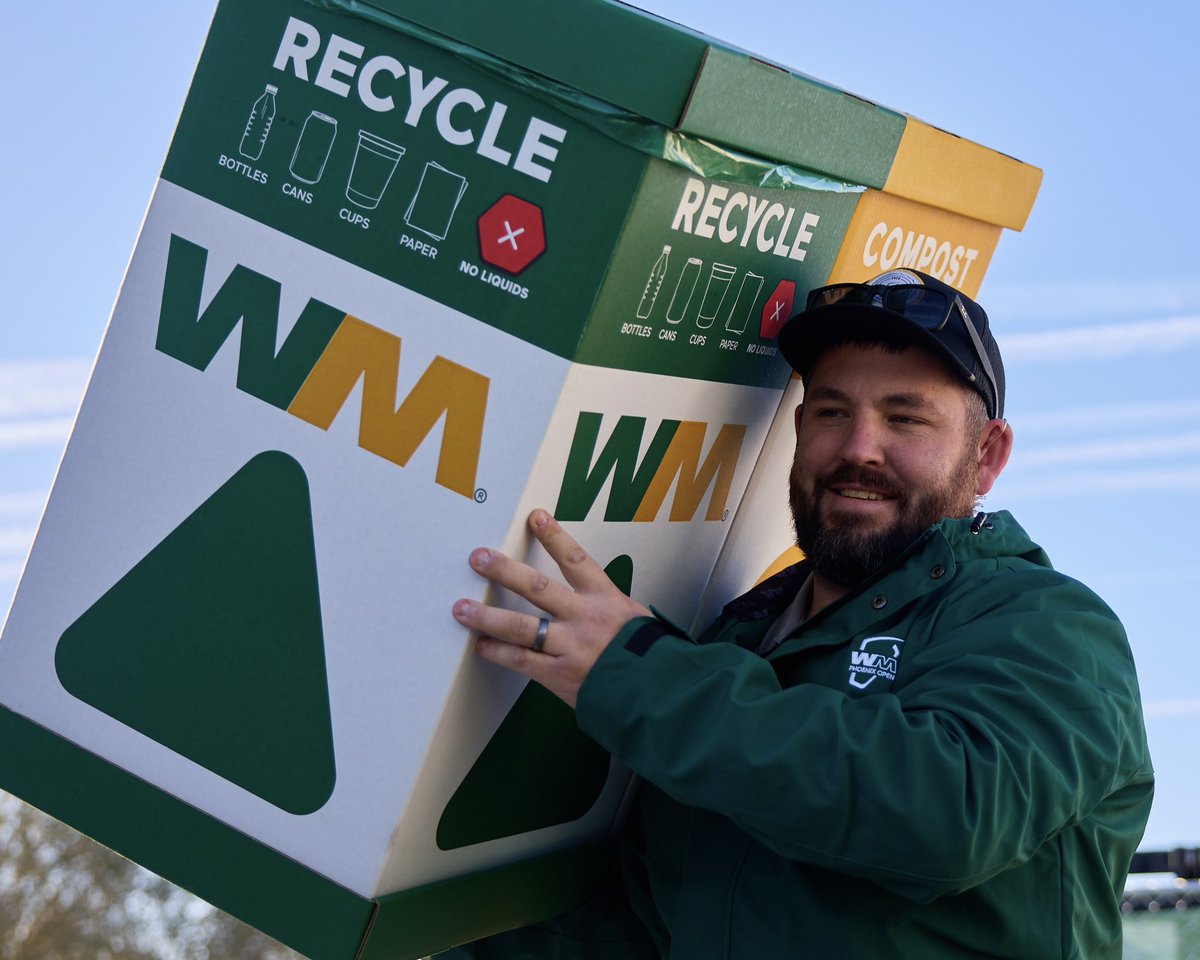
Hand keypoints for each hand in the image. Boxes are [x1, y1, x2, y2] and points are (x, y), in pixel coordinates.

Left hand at [452, 509, 651, 706]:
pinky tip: (480, 645)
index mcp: (606, 599)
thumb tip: (589, 601)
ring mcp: (570, 646)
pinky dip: (499, 653)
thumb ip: (608, 609)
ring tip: (461, 608)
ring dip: (487, 616)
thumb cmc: (652, 658)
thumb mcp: (636, 621)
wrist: (660, 695)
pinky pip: (522, 661)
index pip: (576, 559)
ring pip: (521, 626)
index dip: (555, 536)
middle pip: (537, 587)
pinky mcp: (560, 675)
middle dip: (504, 571)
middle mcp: (584, 617)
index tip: (535, 517)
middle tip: (478, 558)